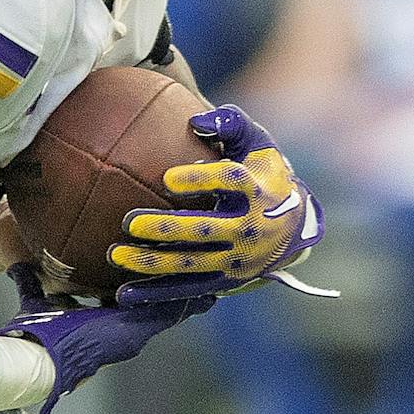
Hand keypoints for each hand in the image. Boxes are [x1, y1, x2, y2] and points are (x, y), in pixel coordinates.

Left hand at [0, 263, 211, 413]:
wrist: (38, 357)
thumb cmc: (36, 333)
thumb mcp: (38, 300)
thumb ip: (30, 282)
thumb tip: (16, 263)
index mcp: (107, 321)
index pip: (135, 299)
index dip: (148, 282)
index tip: (163, 262)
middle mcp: (124, 329)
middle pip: (157, 302)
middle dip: (174, 284)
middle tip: (198, 265)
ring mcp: (132, 333)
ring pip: (166, 307)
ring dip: (183, 290)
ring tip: (208, 273)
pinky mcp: (135, 334)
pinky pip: (166, 315)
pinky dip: (182, 301)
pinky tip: (201, 290)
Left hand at [107, 104, 327, 303]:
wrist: (297, 226)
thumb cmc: (264, 173)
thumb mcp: (257, 143)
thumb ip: (231, 123)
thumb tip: (197, 119)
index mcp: (259, 191)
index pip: (231, 182)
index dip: (201, 180)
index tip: (168, 178)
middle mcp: (251, 228)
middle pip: (206, 229)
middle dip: (168, 229)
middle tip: (130, 222)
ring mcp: (239, 260)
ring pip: (193, 264)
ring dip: (154, 262)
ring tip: (116, 254)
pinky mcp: (226, 282)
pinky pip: (188, 291)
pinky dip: (156, 293)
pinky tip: (123, 293)